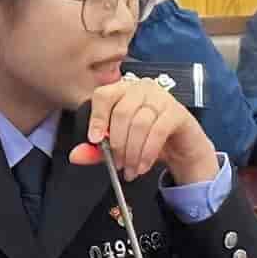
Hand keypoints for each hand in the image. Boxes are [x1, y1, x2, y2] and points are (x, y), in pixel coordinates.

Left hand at [71, 78, 217, 184]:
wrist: (181, 146)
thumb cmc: (147, 139)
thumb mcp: (119, 145)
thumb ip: (97, 149)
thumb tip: (75, 155)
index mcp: (123, 90)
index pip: (104, 95)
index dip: (97, 118)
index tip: (94, 140)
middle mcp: (142, 88)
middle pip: (122, 112)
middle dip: (117, 143)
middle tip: (117, 164)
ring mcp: (161, 97)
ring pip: (140, 123)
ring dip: (132, 152)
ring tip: (130, 169)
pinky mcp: (177, 112)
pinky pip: (158, 131)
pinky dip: (147, 153)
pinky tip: (143, 166)